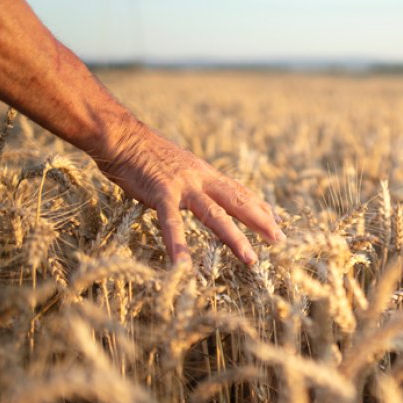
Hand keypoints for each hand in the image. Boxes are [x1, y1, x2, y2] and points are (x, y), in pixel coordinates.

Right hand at [96, 123, 283, 265]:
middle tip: (280, 240)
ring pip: (215, 214)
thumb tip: (204, 191)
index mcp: (205, 173)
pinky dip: (178, 245)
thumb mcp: (179, 165)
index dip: (259, 206)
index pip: (239, 191)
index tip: (277, 220)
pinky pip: (171, 223)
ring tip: (250, 259)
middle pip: (237, 201)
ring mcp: (183, 186)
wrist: (121, 136)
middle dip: (261, 221)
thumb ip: (193, 180)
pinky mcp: (160, 193)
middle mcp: (201, 178)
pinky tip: (183, 266)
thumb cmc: (145, 152)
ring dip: (233, 237)